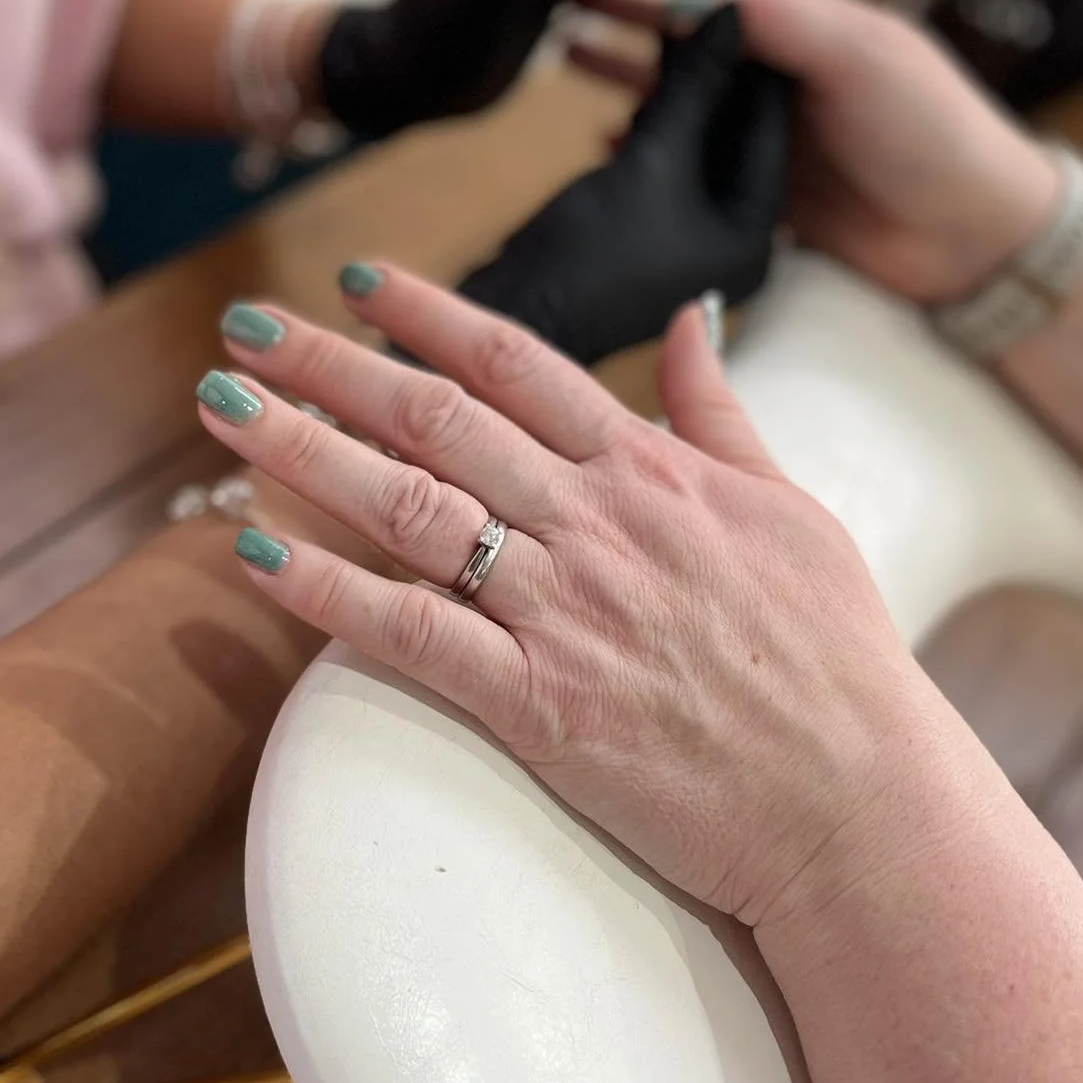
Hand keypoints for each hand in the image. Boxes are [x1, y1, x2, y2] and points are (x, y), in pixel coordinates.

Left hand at [204, 270, 961, 932]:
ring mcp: (565, 610)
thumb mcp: (792, 507)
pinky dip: (328, 591)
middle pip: (437, 416)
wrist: (862, 803)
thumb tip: (692, 314)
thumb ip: (720, 412)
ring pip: (407, 504)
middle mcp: (597, 521)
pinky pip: (412, 632)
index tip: (353, 279)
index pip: (517, 363)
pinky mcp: (542, 705)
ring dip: (302, 448)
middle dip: (330, 363)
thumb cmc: (837, 661)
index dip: (426, 312)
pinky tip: (254, 554)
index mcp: (653, 471)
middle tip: (245, 327)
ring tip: (221, 409)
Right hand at [457, 4, 790, 365]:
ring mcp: (693, 240)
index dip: (745, 41)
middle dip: (703, 58)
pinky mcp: (652, 239)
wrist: (513, 331)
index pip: (769, 111)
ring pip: (694, 140)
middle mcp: (736, 236)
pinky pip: (665, 164)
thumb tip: (725, 5)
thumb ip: (697, 83)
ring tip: (638, 21)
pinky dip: (646, 123)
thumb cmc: (591, 255)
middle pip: (733, 124)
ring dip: (665, 84)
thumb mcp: (654, 159)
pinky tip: (620, 86)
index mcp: (757, 226)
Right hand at [575, 0, 1060, 303]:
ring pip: (682, 96)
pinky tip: (603, 143)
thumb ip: (775, 18)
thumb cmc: (930, 129)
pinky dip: (647, 150)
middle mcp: (785, 74)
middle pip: (690, 32)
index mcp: (811, 25)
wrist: (973, 237)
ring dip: (627, 73)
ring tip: (567, 54)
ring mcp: (771, 136)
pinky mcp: (763, 195)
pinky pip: (690, 164)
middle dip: (629, 10)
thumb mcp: (856, 54)